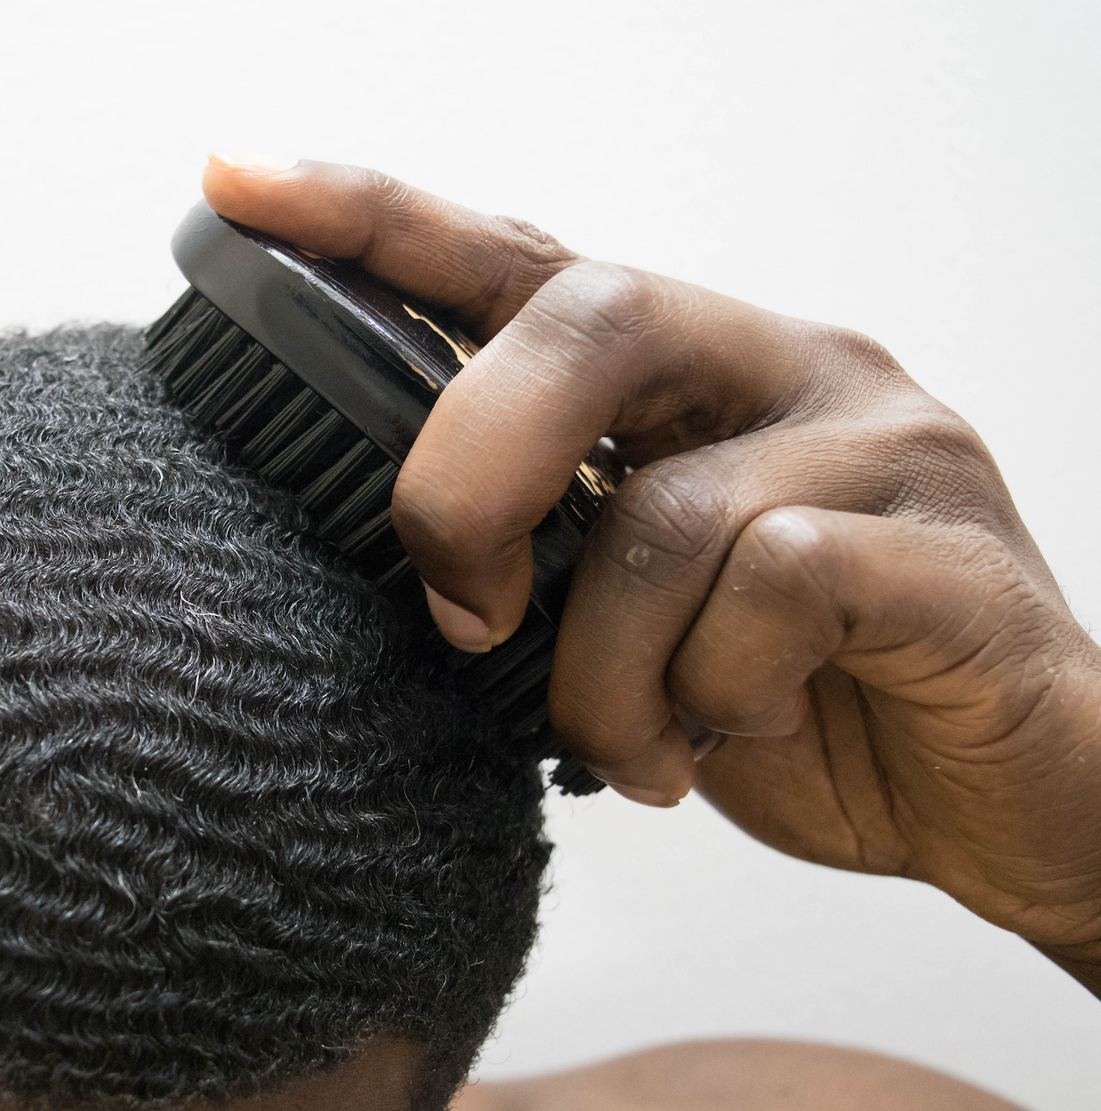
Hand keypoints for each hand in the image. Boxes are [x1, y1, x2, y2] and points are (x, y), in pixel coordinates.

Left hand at [201, 154, 1100, 994]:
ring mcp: (880, 444)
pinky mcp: (948, 550)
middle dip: (471, 478)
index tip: (235, 183)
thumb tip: (412, 566)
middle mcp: (781, 367)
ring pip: (668, 511)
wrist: (1005, 798)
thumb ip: (548, 554)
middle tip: (462, 609)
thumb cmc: (801, 696)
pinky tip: (723, 739)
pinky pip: (776, 590)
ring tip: (633, 746)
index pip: (516, 259)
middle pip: (585, 318)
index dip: (373, 219)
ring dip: (603, 670)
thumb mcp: (633, 618)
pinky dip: (711, 694)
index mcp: (685, 375)